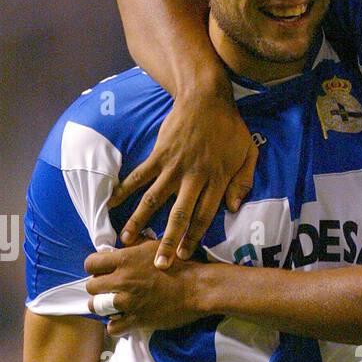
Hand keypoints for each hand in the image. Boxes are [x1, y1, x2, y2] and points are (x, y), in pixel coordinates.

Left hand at [85, 240, 201, 334]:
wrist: (199, 288)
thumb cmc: (182, 265)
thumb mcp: (156, 246)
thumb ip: (134, 246)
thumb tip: (122, 245)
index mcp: (125, 260)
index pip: (90, 263)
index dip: (95, 267)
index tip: (103, 271)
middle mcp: (122, 280)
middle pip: (91, 287)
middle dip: (98, 288)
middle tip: (110, 289)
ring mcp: (128, 302)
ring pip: (96, 307)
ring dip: (103, 306)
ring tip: (114, 305)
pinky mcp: (137, 319)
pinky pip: (113, 327)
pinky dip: (116, 325)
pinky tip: (123, 319)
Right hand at [108, 91, 256, 266]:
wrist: (205, 97)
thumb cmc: (230, 127)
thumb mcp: (249, 153)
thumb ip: (243, 182)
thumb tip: (233, 208)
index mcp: (217, 180)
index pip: (204, 216)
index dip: (193, 238)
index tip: (183, 257)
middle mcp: (194, 177)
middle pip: (180, 215)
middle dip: (168, 242)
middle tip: (158, 264)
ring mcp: (174, 166)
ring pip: (154, 200)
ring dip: (140, 222)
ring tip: (126, 240)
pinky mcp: (159, 154)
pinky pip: (140, 176)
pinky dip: (125, 190)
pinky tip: (113, 205)